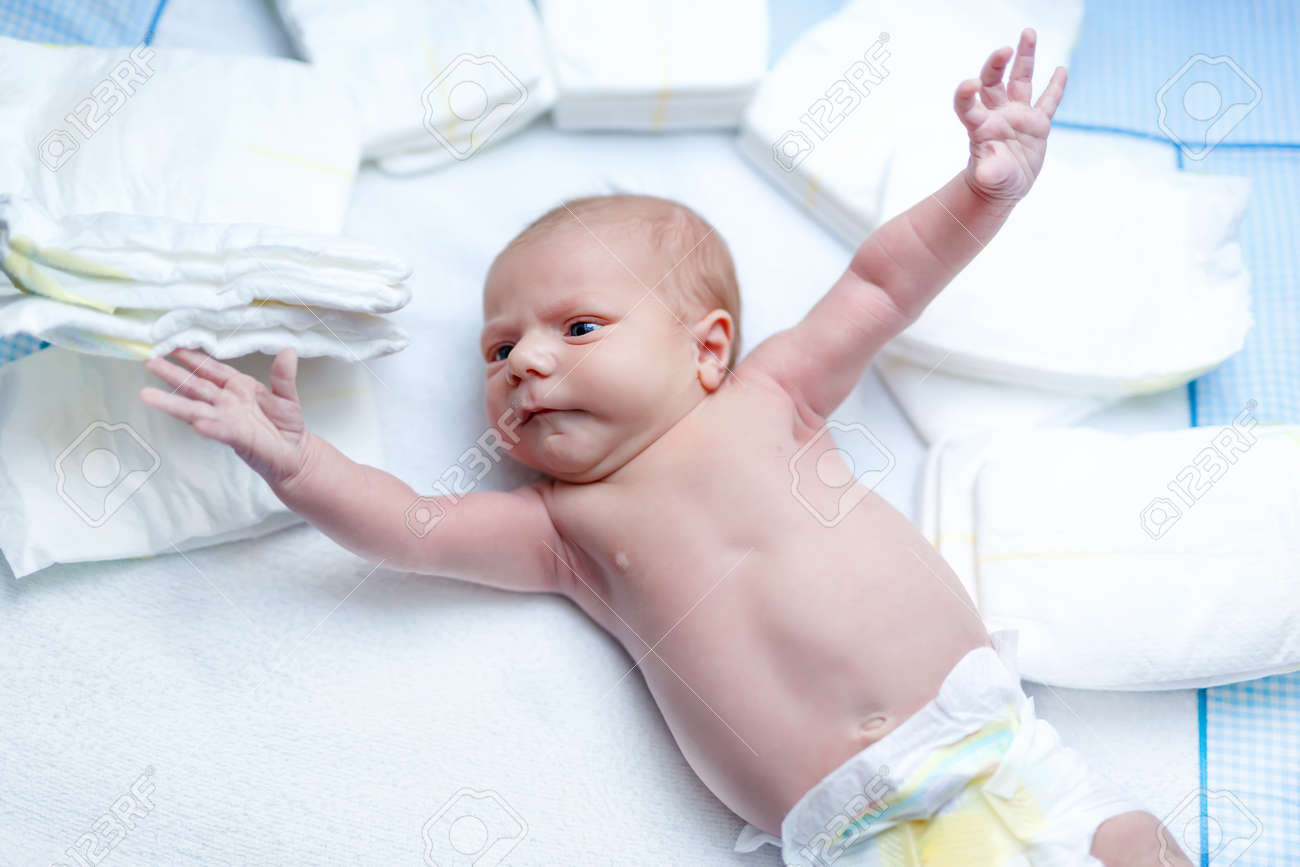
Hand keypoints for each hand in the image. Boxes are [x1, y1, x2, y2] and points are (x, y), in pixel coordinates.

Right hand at [140, 347, 309, 485]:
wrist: (295, 453)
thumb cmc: (286, 423)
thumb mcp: (287, 395)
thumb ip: (283, 376)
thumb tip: (289, 351)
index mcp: (237, 388)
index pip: (211, 370)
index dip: (194, 358)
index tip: (173, 345)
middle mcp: (226, 403)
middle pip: (196, 387)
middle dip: (173, 375)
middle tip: (149, 362)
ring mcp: (228, 420)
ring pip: (196, 409)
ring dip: (173, 403)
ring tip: (148, 395)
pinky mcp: (237, 438)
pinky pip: (221, 431)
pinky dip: (210, 427)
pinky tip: (197, 424)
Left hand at [954, 28, 1066, 202]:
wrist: (1003, 186)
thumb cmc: (991, 182)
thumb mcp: (990, 178)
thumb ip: (989, 170)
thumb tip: (985, 171)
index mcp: (980, 127)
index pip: (967, 104)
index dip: (966, 93)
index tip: (970, 84)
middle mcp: (997, 115)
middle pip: (993, 82)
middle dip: (995, 64)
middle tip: (1004, 50)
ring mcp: (1018, 116)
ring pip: (1020, 81)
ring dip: (1024, 58)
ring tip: (1028, 33)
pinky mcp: (1037, 124)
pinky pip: (1048, 102)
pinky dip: (1055, 87)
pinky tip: (1061, 70)